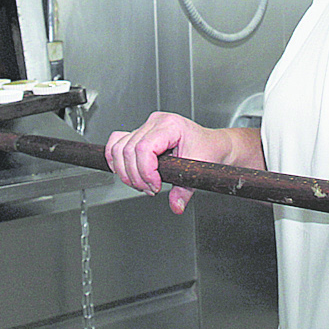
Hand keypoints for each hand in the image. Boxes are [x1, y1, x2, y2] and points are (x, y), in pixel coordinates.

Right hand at [105, 112, 227, 213]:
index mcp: (171, 125)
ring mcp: (146, 126)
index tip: (156, 185)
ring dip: (125, 172)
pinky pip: (116, 143)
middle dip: (136, 177)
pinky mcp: (139, 133)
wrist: (212, 144)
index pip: (144, 148)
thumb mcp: (199, 170)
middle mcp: (155, 122)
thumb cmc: (208, 149)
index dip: (145, 171)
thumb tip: (175, 205)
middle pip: (128, 150)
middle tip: (150, 189)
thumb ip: (184, 190)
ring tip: (142, 184)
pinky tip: (126, 172)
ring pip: (118, 148)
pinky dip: (116, 160)